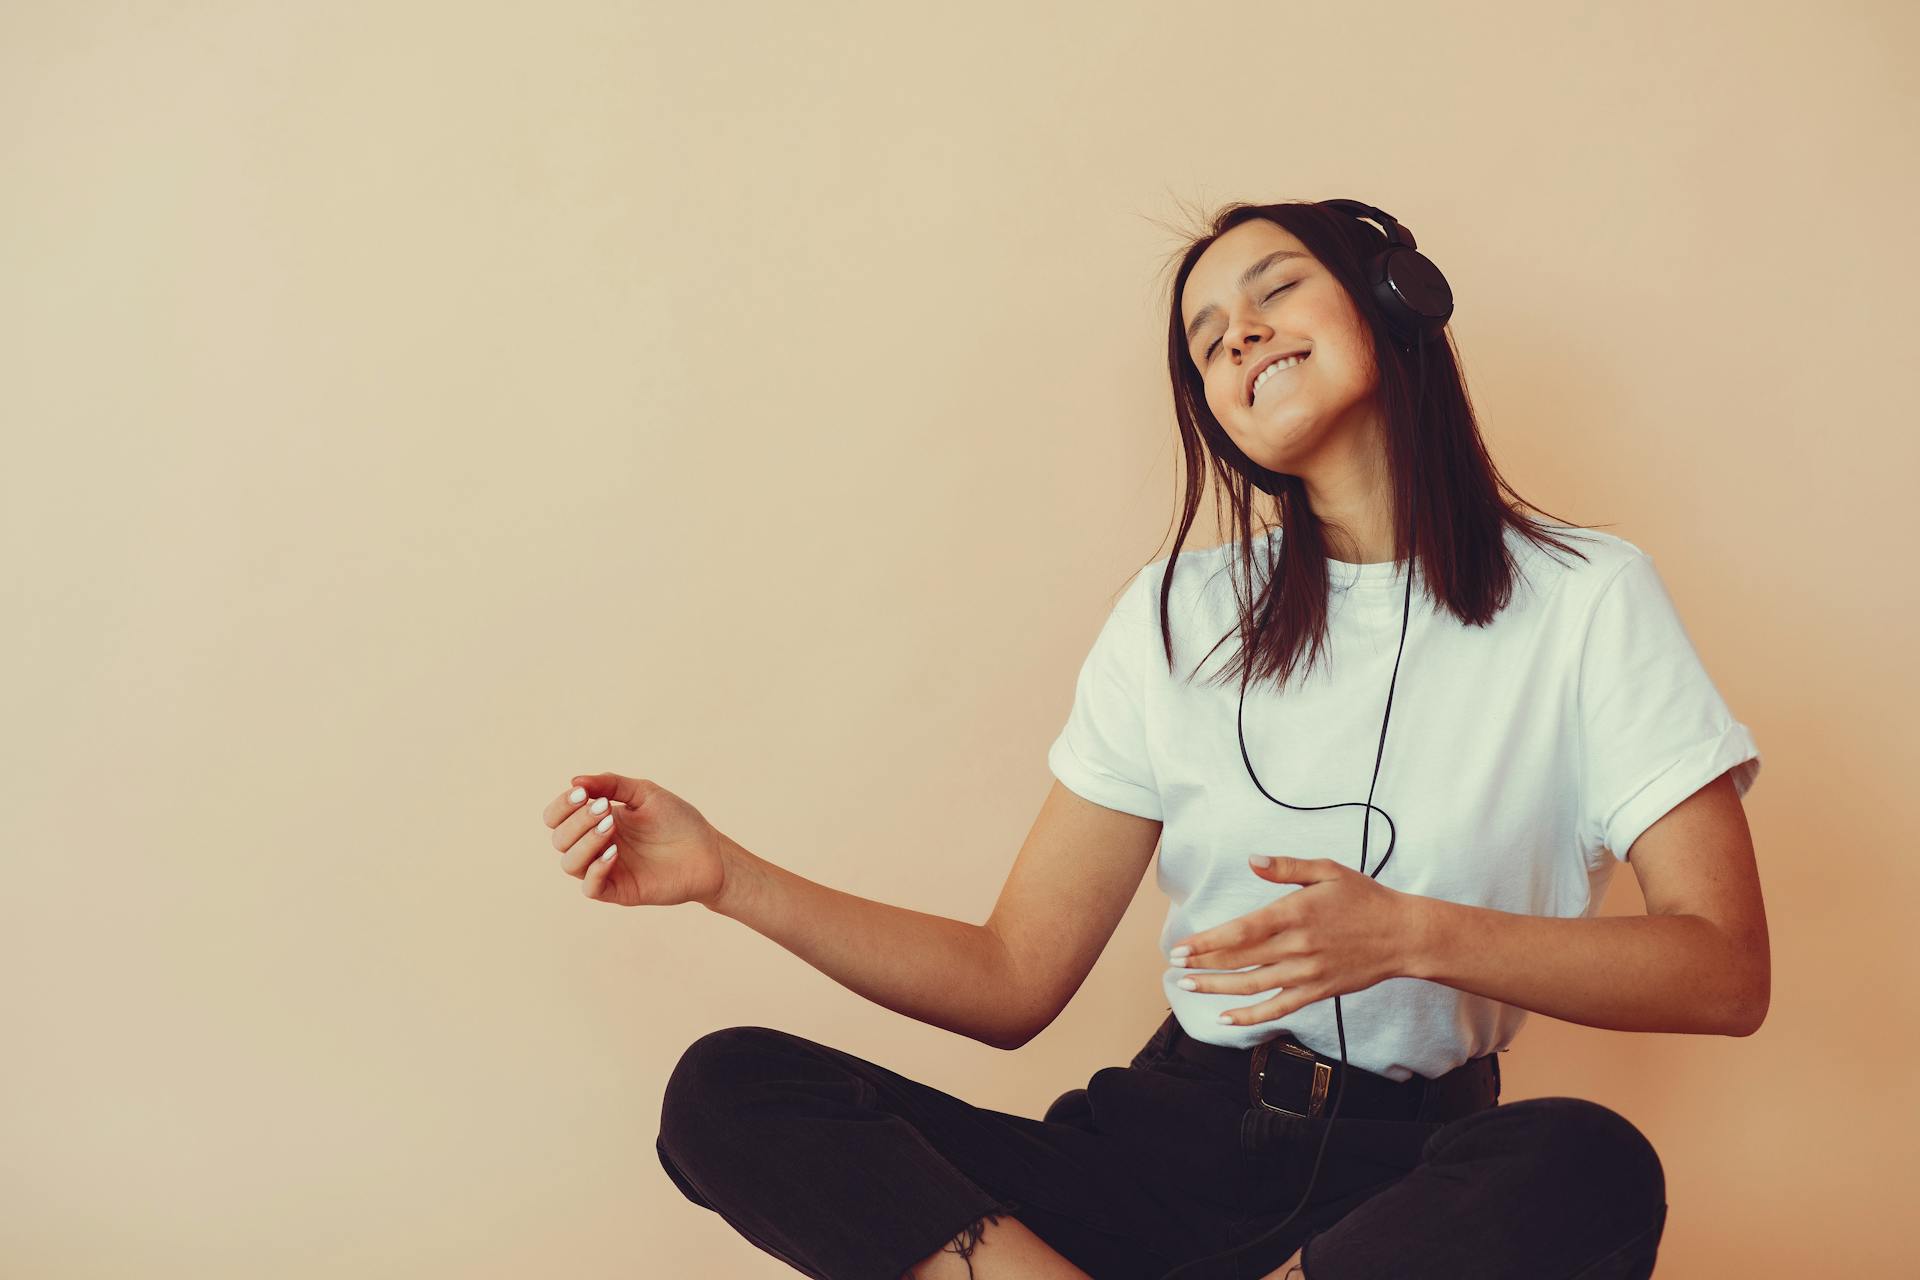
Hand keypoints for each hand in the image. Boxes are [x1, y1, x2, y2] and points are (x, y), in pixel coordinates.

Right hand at [541, 772, 727, 907]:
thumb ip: (611, 784)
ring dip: (584, 842)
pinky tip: (614, 852)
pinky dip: (595, 868)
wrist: (709, 852)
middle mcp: (595, 846)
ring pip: (570, 863)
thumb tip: (575, 780)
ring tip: (611, 826)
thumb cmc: (679, 821)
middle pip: (560, 839)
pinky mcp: (619, 891)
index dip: (561, 805)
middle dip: (576, 821)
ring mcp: (605, 870)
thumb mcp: (644, 793)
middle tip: (604, 809)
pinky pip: (591, 887)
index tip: (582, 793)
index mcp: (596, 821)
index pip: (557, 818)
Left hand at [1167, 855, 1421, 1026]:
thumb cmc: (1364, 899)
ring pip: (1252, 986)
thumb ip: (1287, 868)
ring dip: (1216, 989)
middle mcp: (1297, 946)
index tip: (1182, 947)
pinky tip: (1226, 1019)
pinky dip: (1250, 1016)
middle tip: (1173, 967)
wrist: (1402, 935)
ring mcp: (1307, 973)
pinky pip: (1278, 1007)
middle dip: (1202, 965)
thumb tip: (1252, 860)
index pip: (1241, 931)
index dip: (1208, 942)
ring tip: (1187, 988)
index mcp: (1295, 914)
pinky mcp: (1317, 991)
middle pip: (1240, 960)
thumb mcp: (1328, 871)